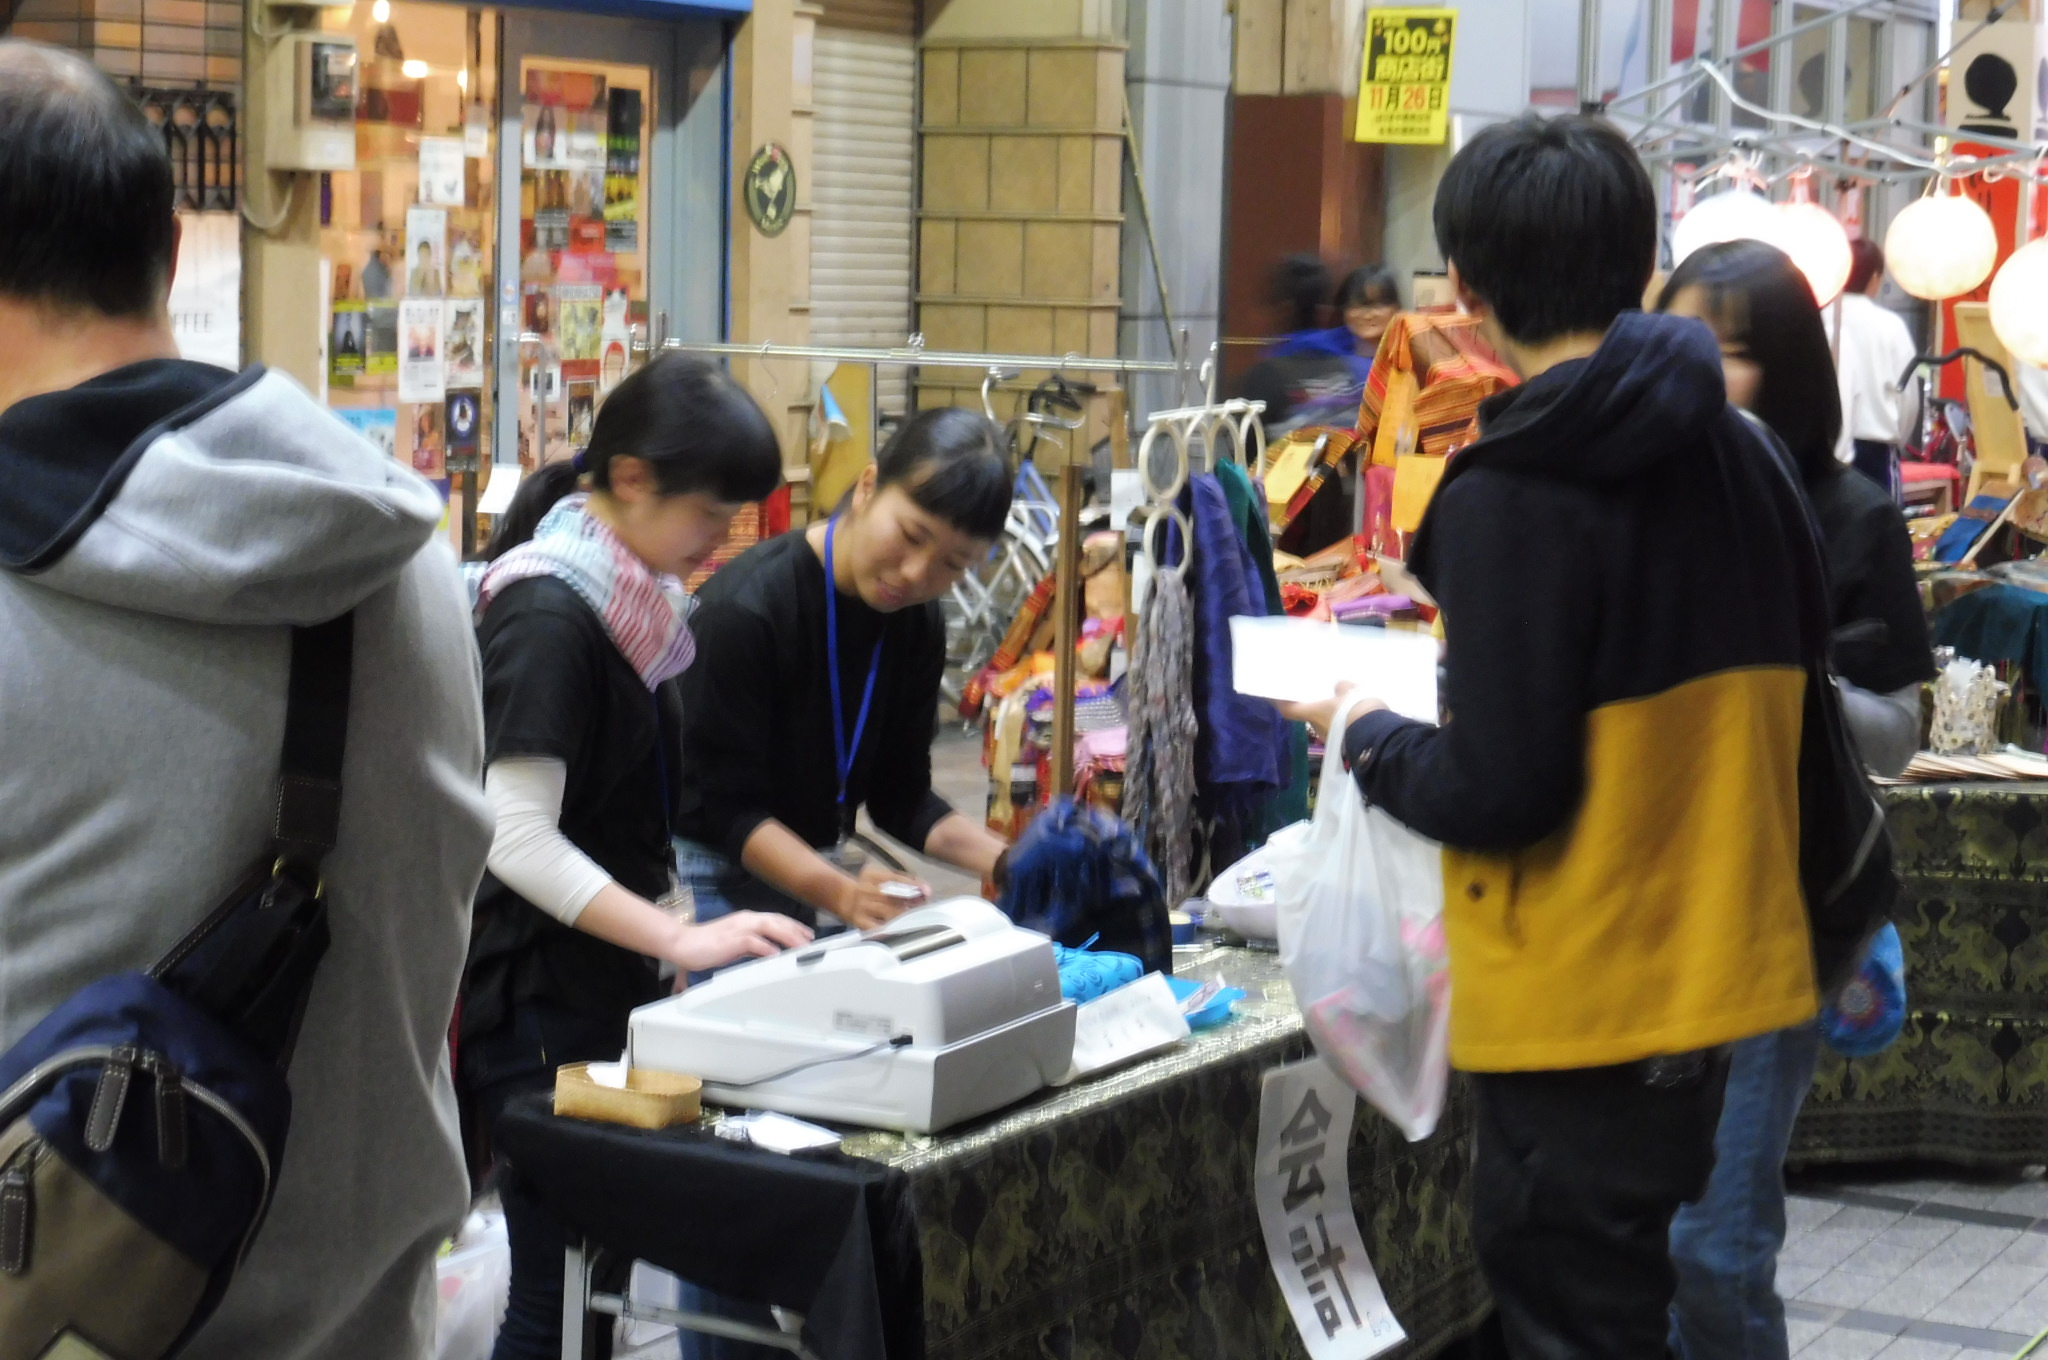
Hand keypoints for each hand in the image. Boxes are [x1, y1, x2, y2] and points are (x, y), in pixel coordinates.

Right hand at [669, 911, 812, 972]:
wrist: (683, 943)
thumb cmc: (706, 945)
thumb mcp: (735, 943)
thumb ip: (751, 945)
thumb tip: (768, 952)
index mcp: (746, 919)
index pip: (775, 919)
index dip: (793, 925)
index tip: (806, 934)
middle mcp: (745, 919)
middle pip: (777, 921)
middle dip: (796, 930)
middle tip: (810, 941)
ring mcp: (739, 928)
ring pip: (770, 927)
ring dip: (788, 936)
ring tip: (801, 946)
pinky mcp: (731, 940)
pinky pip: (753, 942)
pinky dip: (766, 948)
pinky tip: (776, 955)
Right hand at [834, 866, 925, 929]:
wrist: (844, 898)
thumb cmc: (869, 889)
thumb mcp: (881, 878)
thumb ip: (902, 882)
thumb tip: (924, 890)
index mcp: (871, 874)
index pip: (895, 878)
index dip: (912, 885)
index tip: (926, 891)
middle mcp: (864, 888)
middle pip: (892, 896)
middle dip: (910, 902)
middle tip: (922, 907)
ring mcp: (861, 905)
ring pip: (888, 912)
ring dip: (904, 916)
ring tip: (914, 918)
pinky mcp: (859, 921)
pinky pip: (877, 927)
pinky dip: (889, 929)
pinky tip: (899, 929)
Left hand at [1277, 683, 1385, 741]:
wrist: (1379, 739)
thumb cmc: (1357, 711)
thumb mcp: (1351, 692)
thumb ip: (1342, 688)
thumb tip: (1338, 687)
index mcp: (1313, 713)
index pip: (1289, 709)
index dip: (1279, 702)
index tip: (1273, 695)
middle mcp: (1318, 728)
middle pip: (1308, 715)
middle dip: (1310, 705)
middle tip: (1314, 692)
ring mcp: (1332, 738)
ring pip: (1325, 722)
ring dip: (1328, 713)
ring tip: (1338, 699)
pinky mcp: (1345, 744)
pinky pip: (1340, 728)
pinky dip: (1342, 720)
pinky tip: (1352, 711)